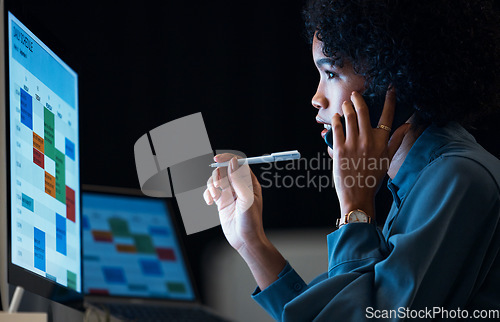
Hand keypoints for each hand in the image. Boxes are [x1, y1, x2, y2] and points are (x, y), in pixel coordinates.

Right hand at [203, 154, 264, 252]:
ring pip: (216, 180)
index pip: (238, 163)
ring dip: (211, 185)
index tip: (216, 159)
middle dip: (217, 174)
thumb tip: (232, 162)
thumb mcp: (246, 199)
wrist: (245, 240)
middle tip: (217, 185)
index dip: (227, 158)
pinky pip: (211, 192)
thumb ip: (239, 180)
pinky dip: (207, 194)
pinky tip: (210, 202)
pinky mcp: (221, 202)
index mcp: (250, 182)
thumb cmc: (251, 221)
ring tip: (214, 196)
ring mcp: (230, 193)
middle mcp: (239, 186)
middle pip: (224, 169)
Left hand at [329, 89, 407, 218]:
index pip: (388, 116)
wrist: (357, 195)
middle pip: (364, 111)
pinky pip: (337, 128)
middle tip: (355, 94)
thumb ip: (396, 141)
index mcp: (382, 142)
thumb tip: (407, 125)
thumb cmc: (372, 178)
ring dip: (346, 107)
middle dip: (358, 99)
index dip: (390, 99)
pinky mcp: (339, 149)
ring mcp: (353, 144)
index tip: (390, 88)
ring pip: (349, 117)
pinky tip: (336, 116)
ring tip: (345, 104)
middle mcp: (369, 140)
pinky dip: (336, 119)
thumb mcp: (388, 159)